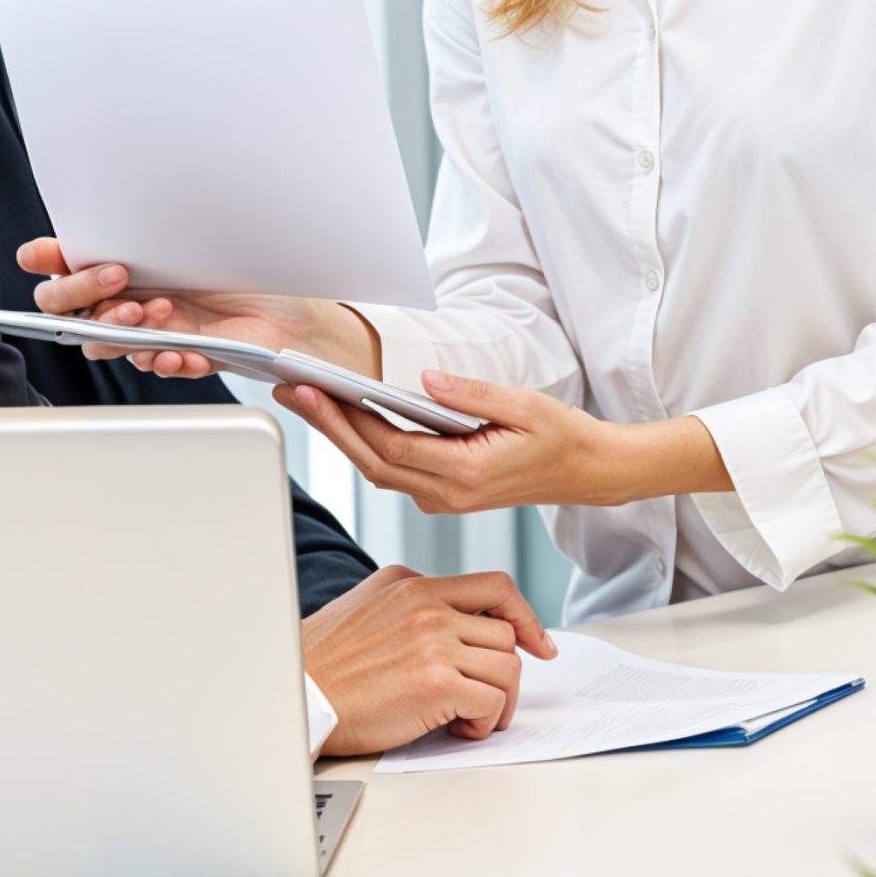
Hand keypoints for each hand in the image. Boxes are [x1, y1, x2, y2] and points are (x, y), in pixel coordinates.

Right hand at [15, 238, 377, 381]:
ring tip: (158, 311)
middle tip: (118, 278)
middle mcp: (125, 298)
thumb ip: (154, 226)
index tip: (45, 253)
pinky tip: (181, 350)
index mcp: (119, 264)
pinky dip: (163, 358)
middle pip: (66, 310)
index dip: (46, 262)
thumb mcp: (195, 237)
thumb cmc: (241, 262)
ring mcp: (146, 330)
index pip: (61, 269)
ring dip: (122, 328)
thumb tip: (124, 195)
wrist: (292, 307)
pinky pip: (152, 364)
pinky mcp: (173, 355)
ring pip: (102, 342)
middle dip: (83, 294)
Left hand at [278, 368, 615, 515]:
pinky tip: (347, 415)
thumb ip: (471, 393)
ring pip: (379, 469)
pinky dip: (365, 443)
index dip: (345, 420)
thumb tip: (424, 378)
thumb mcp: (523, 405)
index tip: (314, 390)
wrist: (584, 472)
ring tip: (308, 397)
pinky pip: (394, 469)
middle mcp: (447, 494)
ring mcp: (443, 498)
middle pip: (372, 461)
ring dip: (341, 434)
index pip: (389, 448)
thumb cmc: (560, 436)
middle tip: (290, 390)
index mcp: (465, 474)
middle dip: (328, 426)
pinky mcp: (443, 492)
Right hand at [300, 564, 556, 754]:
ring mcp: (432, 641)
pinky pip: (492, 700)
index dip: (524, 617)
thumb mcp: (367, 605)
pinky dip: (484, 722)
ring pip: (508, 667)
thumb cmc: (322, 665)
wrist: (297, 697)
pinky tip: (456, 729)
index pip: (494, 587)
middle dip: (507, 673)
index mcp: (411, 583)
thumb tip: (455, 621)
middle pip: (506, 633)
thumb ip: (411, 601)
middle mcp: (425, 604)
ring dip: (497, 701)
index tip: (538, 644)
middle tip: (486, 701)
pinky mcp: (436, 683)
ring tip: (466, 718)